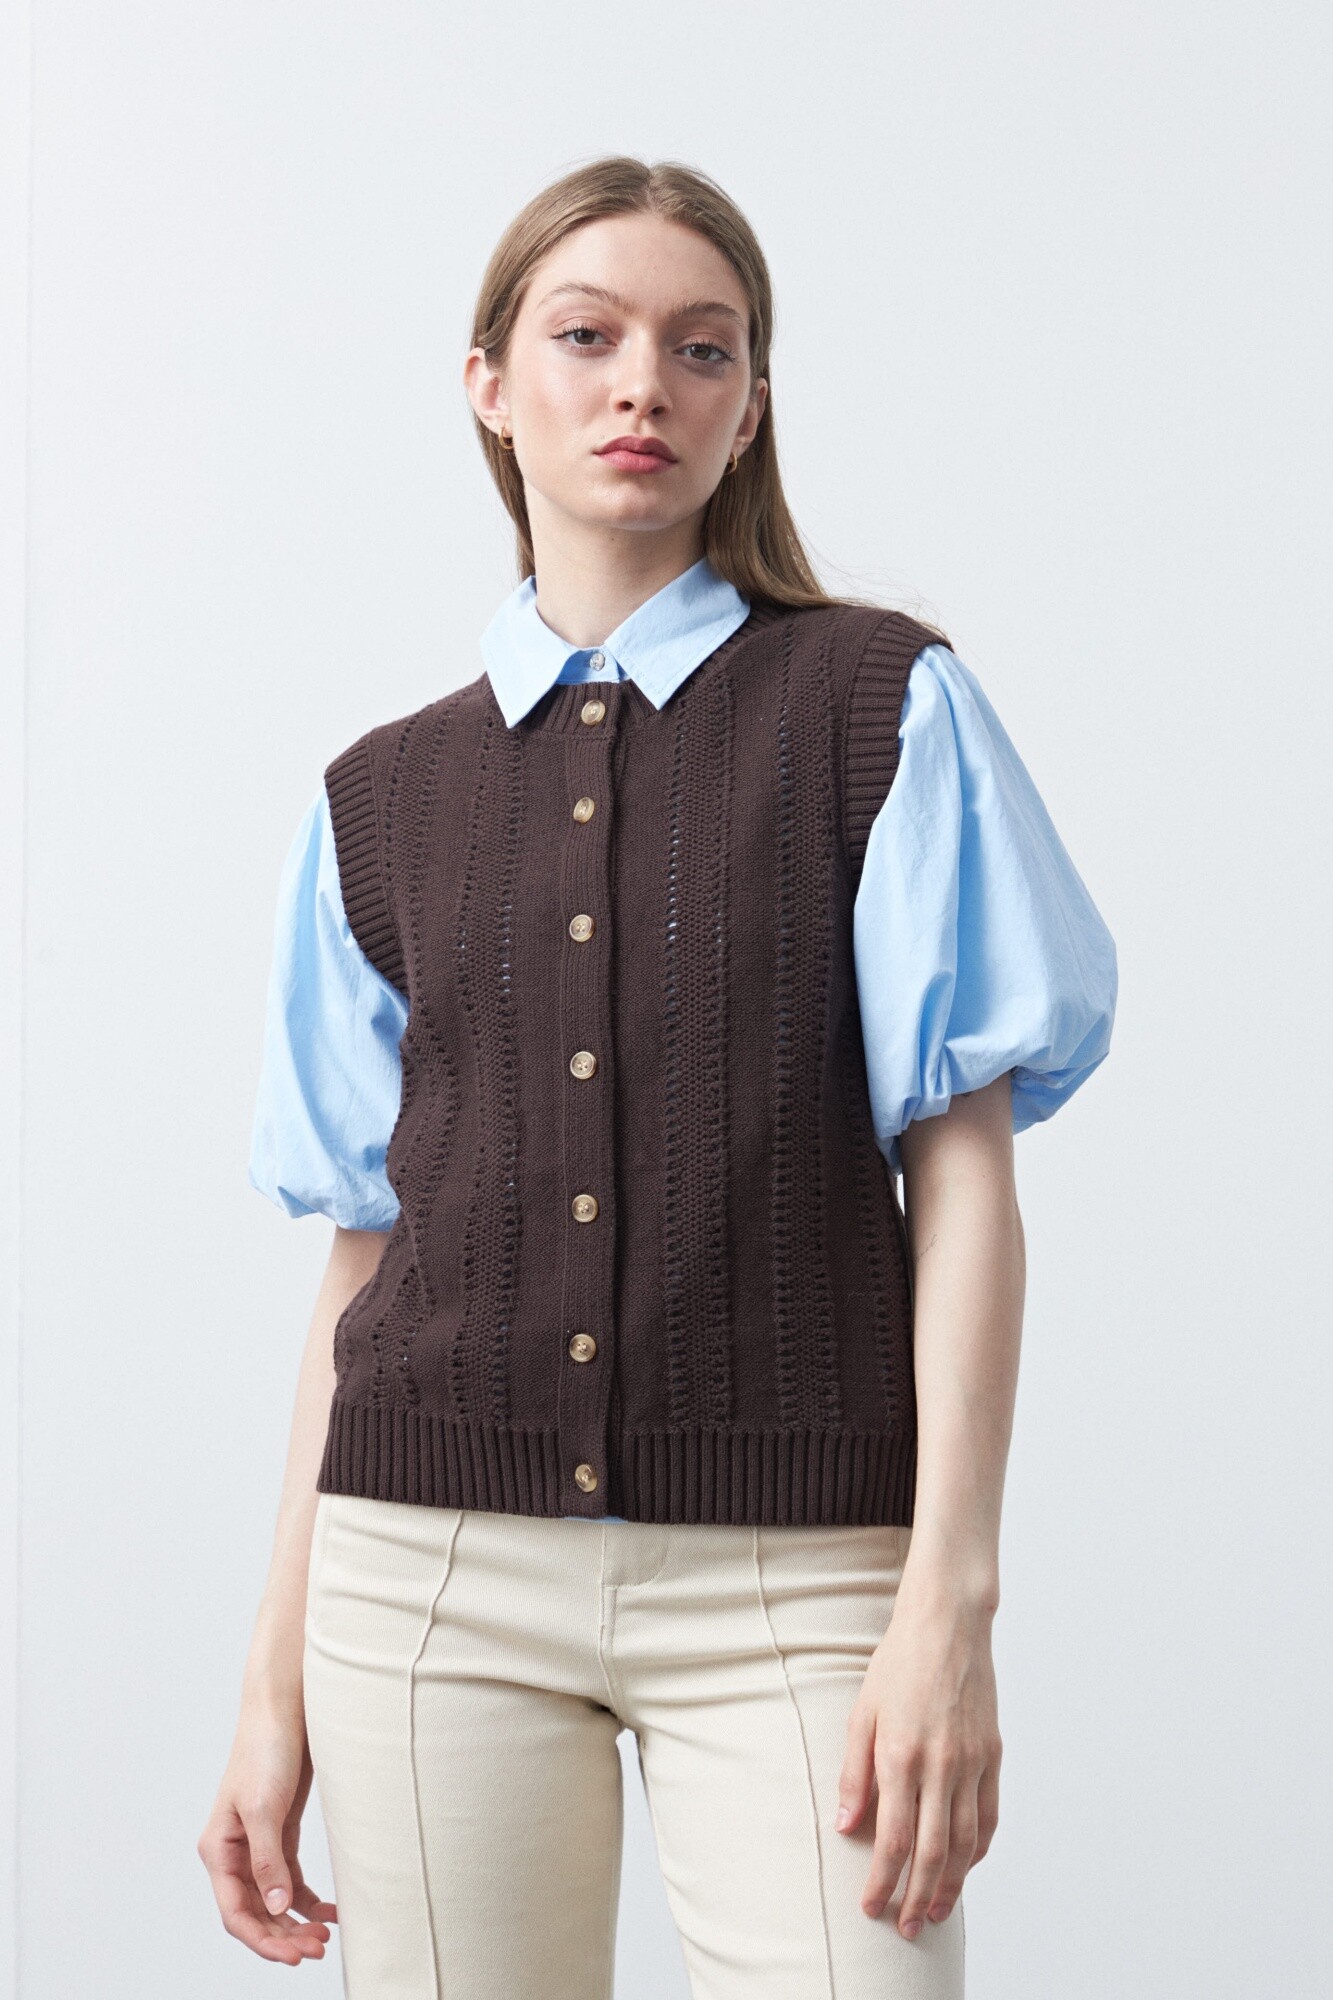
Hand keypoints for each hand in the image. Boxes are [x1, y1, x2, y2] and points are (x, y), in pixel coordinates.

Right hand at [198, 1694, 336, 1964]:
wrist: (285, 1708)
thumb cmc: (266, 1750)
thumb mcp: (264, 1807)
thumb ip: (268, 1859)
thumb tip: (278, 1906)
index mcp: (218, 1850)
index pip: (236, 1912)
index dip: (263, 1939)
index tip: (294, 1955)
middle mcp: (234, 1853)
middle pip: (256, 1912)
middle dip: (284, 1935)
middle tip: (318, 1949)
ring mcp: (259, 1845)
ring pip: (275, 1900)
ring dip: (297, 1922)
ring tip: (325, 1938)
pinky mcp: (282, 1833)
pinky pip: (292, 1880)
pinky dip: (308, 1899)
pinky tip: (330, 1912)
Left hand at [835, 1583, 1000, 1937]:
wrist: (947, 1623)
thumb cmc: (898, 1663)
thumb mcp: (862, 1713)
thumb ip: (855, 1773)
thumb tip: (846, 1827)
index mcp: (901, 1755)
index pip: (894, 1839)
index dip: (882, 1880)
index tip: (871, 1906)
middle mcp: (941, 1765)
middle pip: (933, 1853)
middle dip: (916, 1898)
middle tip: (905, 1927)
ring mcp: (972, 1762)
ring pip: (966, 1843)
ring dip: (951, 1885)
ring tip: (935, 1912)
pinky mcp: (993, 1755)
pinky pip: (989, 1816)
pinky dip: (978, 1850)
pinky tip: (966, 1867)